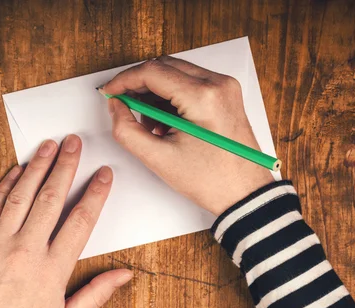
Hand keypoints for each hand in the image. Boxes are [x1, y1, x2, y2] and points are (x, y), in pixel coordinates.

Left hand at [0, 135, 132, 307]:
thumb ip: (96, 294)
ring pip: (22, 196)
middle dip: (66, 166)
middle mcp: (25, 251)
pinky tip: (18, 170)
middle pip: (51, 199)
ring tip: (49, 146)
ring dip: (38, 167)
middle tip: (75, 142)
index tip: (104, 174)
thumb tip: (125, 274)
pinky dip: (6, 186)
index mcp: (51, 271)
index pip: (80, 221)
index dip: (96, 194)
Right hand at [102, 57, 273, 215]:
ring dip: (155, 91)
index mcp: (203, 97)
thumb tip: (116, 107)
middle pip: (164, 66)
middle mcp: (218, 84)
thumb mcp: (159, 159)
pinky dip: (172, 96)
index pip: (152, 72)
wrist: (244, 193)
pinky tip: (166, 122)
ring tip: (149, 123)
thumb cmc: (211, 180)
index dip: (124, 80)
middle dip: (139, 84)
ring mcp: (225, 87)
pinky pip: (191, 83)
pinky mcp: (226, 95)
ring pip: (177, 73)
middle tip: (123, 105)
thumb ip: (128, 130)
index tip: (110, 92)